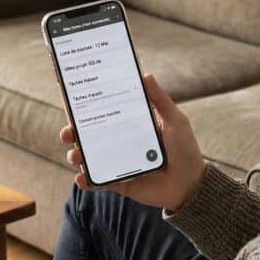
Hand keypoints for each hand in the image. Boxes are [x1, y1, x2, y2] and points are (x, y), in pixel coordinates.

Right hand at [60, 73, 205, 211]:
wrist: (191, 184)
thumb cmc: (185, 149)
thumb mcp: (174, 120)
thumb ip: (160, 100)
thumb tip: (146, 75)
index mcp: (130, 125)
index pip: (103, 114)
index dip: (86, 109)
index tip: (73, 101)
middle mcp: (120, 143)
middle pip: (89, 136)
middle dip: (73, 133)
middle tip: (68, 132)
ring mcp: (117, 164)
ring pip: (89, 158)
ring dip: (76, 156)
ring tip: (75, 156)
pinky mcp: (119, 183)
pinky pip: (97, 182)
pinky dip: (86, 181)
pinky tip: (82, 177)